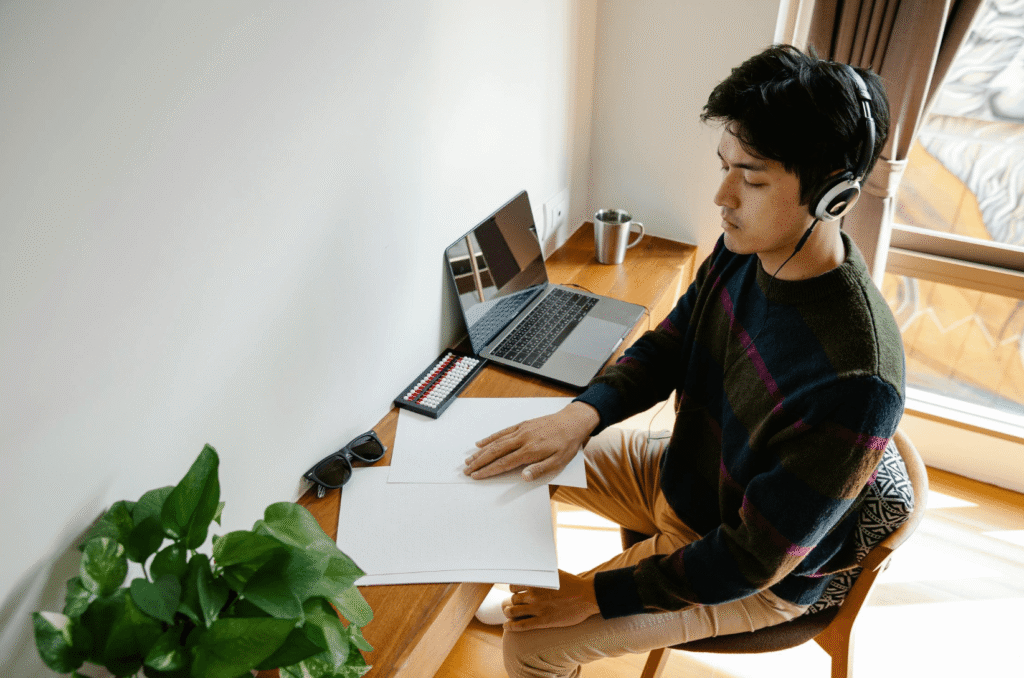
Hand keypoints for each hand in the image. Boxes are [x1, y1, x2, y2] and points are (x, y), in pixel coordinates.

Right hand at [463, 402, 599, 480]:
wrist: (573, 422)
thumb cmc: (567, 444)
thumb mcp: (559, 462)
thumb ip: (540, 469)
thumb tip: (523, 477)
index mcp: (530, 451)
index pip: (504, 463)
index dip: (488, 470)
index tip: (477, 475)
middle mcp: (522, 440)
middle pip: (495, 452)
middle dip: (479, 462)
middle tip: (467, 470)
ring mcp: (521, 431)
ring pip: (496, 442)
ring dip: (481, 451)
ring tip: (469, 459)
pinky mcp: (522, 425)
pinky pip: (503, 432)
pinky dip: (490, 438)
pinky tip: (481, 443)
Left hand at [502, 570, 599, 630]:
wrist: (587, 596)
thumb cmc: (574, 584)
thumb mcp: (555, 574)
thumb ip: (543, 575)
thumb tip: (534, 571)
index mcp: (537, 582)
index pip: (514, 584)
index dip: (513, 588)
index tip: (514, 591)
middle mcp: (534, 594)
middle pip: (514, 599)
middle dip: (513, 601)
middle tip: (514, 603)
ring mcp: (538, 608)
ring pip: (514, 611)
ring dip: (509, 612)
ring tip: (509, 613)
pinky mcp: (543, 621)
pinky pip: (522, 625)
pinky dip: (511, 626)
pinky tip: (507, 626)